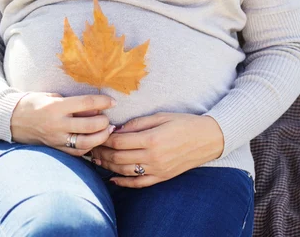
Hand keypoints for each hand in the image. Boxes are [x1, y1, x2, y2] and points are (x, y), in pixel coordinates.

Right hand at [10, 92, 116, 155]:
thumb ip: (72, 102)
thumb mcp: (52, 95)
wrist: (13, 120)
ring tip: (107, 130)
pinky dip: (89, 147)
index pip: (86, 103)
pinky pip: (77, 151)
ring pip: (85, 142)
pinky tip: (95, 140)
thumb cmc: (34, 103)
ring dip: (100, 137)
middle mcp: (57, 124)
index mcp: (56, 107)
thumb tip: (94, 107)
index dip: (103, 102)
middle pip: (89, 125)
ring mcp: (56, 139)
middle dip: (104, 121)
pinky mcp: (56, 149)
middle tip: (109, 118)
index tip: (113, 101)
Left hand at [90, 112, 224, 187]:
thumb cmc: (183, 123)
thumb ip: (137, 123)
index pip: (119, 142)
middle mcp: (152, 157)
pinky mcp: (162, 177)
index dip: (104, 138)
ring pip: (125, 171)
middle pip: (118, 158)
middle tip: (92, 147)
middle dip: (102, 153)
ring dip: (108, 167)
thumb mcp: (160, 116)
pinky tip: (113, 179)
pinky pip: (139, 183)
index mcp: (151, 139)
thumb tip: (117, 129)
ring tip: (98, 160)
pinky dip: (124, 183)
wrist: (207, 138)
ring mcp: (157, 169)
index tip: (97, 133)